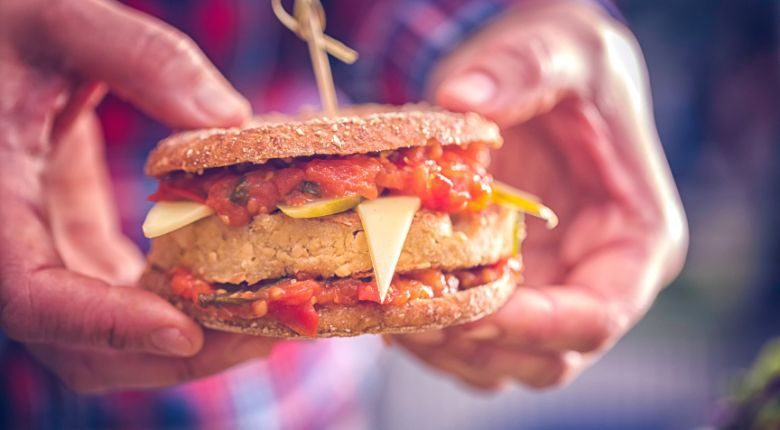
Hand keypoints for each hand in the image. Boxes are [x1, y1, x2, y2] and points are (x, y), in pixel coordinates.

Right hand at [0, 0, 273, 392]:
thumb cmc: (5, 28)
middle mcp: (10, 244)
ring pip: (102, 337)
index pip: (30, 296)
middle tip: (259, 332)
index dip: (105, 323)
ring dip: (182, 338)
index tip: (183, 330)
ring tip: (262, 318)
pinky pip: (117, 297)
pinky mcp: (71, 240)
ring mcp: (41, 251)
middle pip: (78, 344)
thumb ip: (141, 60)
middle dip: (168, 352)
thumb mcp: (59, 22)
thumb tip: (232, 120)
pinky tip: (231, 284)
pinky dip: (173, 303)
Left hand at [398, 1, 687, 389]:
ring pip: (502, 360)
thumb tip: (462, 98)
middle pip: (546, 357)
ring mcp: (546, 288)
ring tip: (391, 310)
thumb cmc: (570, 61)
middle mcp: (594, 278)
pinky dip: (431, 333)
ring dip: (445, 349)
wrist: (540, 67)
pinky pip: (471, 335)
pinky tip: (391, 299)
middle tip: (412, 314)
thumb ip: (525, 69)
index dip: (533, 328)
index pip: (596, 316)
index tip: (469, 311)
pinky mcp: (503, 283)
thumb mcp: (563, 48)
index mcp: (636, 240)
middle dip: (478, 346)